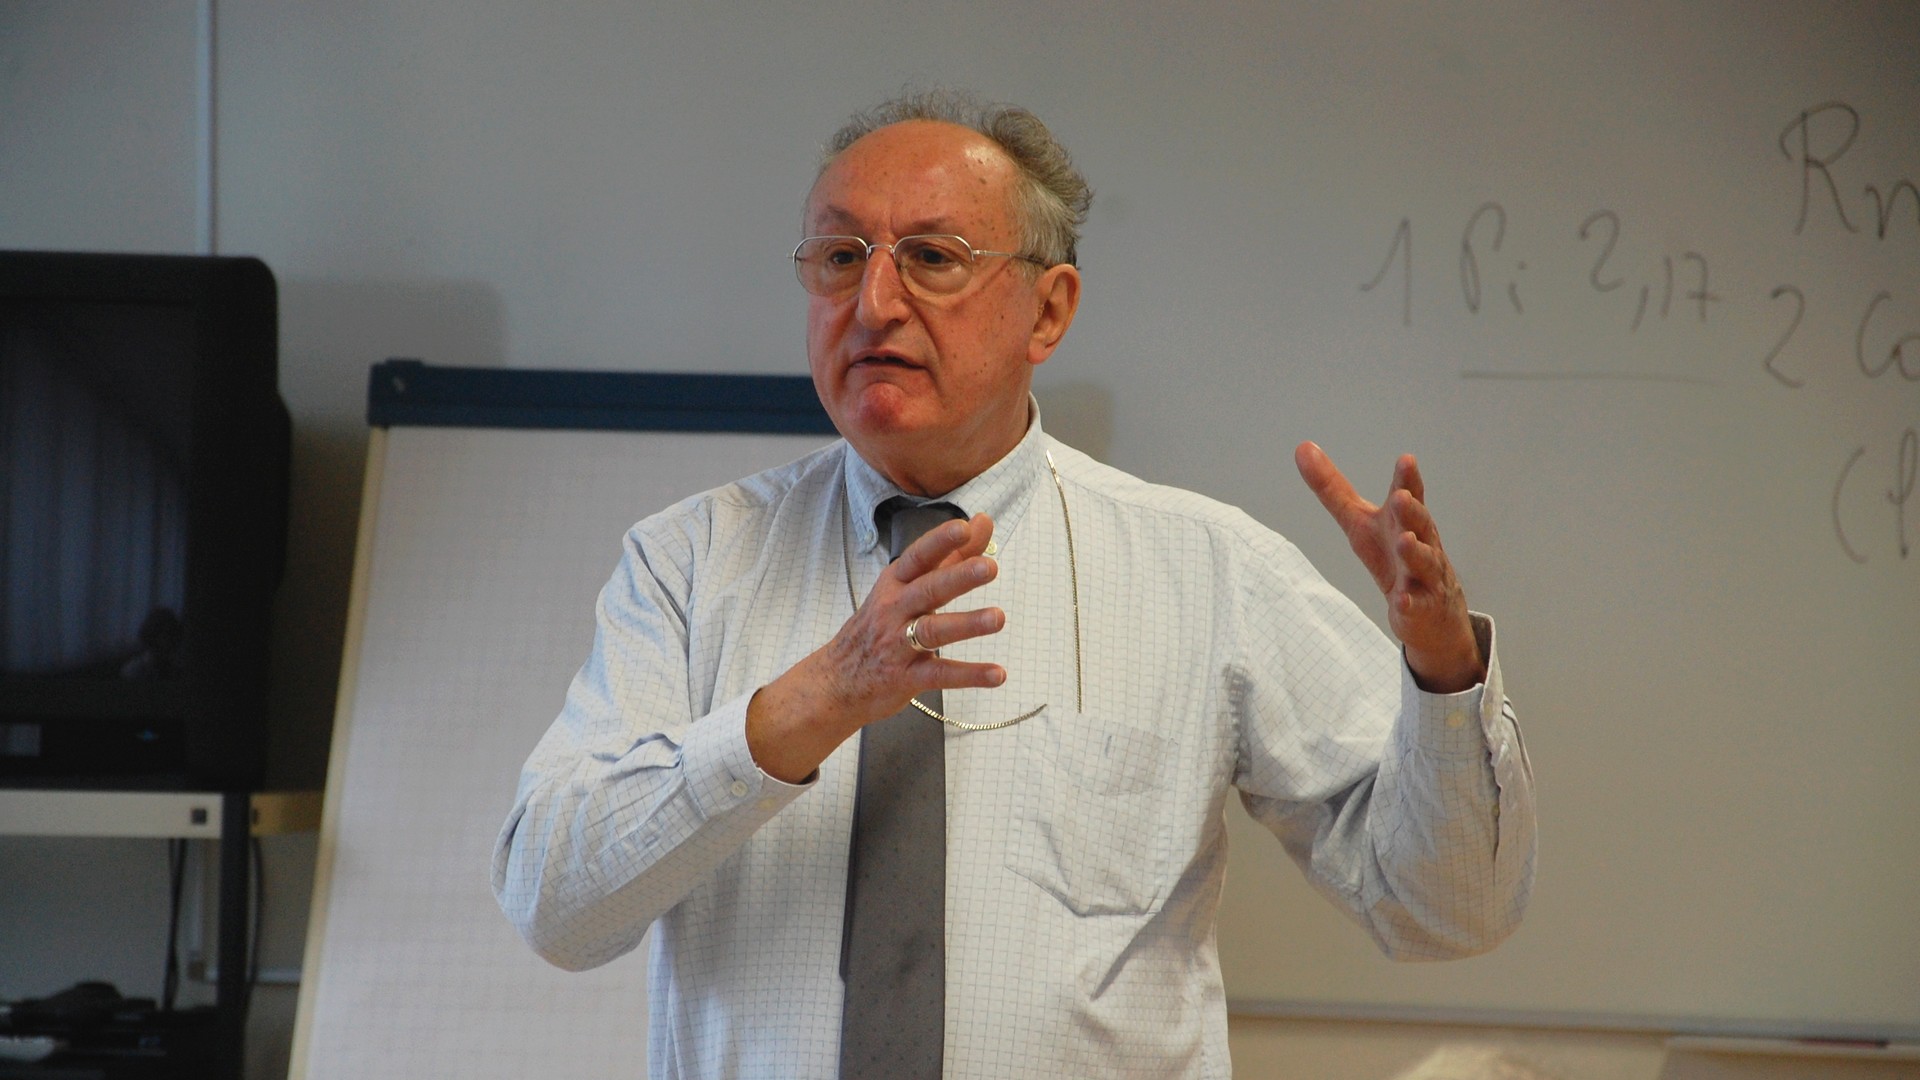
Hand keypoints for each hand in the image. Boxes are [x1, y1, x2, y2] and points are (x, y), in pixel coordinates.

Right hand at [746, 512, 1006, 781]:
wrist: (835, 681)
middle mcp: (894, 610)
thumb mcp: (905, 588)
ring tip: (998, 618)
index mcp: (895, 583)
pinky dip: (969, 675)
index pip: (918, 557)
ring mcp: (897, 644)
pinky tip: (998, 674)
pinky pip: (940, 674)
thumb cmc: (878, 628)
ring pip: (933, 631)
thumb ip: (950, 557)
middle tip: (990, 567)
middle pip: (928, 589)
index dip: (940, 541)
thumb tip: (982, 522)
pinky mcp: (905, 677)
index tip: (965, 527)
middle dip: (958, 577)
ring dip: (966, 624)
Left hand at [1295, 442, 1484, 692]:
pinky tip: (1402, 602)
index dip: (1407, 479)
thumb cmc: (1391, 555)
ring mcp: (1424, 576)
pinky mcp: (1421, 607)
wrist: (1431, 611)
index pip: (1409, 494)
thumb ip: (1332, 488)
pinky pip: (1416, 605)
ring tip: (1405, 542)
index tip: (1406, 460)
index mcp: (1404, 520)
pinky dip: (1409, 602)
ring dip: (1415, 552)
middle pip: (1420, 524)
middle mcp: (1420, 543)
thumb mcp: (1358, 521)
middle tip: (1401, 498)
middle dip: (1412, 511)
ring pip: (1424, 561)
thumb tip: (1302, 447)